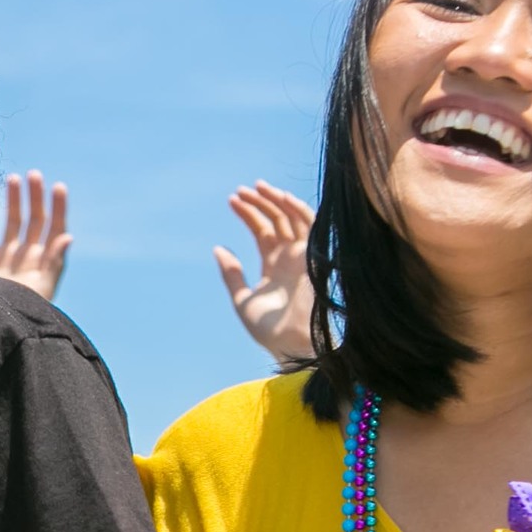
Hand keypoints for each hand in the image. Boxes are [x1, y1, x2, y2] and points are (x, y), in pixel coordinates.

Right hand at [0, 169, 71, 300]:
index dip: (58, 208)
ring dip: (13, 201)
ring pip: (12, 223)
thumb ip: (54, 261)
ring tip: (12, 178)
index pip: (55, 228)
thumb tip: (68, 235)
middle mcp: (27, 258)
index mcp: (44, 263)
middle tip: (33, 175)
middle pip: (34, 221)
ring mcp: (5, 259)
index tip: (58, 187)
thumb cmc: (21, 312)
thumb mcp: (43, 288)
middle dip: (35, 197)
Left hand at [213, 182, 315, 362]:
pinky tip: (280, 197)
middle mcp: (289, 257)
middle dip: (259, 202)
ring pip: (291, 217)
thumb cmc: (268, 329)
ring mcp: (302, 255)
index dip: (249, 213)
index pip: (262, 230)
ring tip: (256, 187)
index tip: (232, 200)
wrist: (291, 343)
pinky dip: (297, 208)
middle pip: (275, 220)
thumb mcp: (242, 299)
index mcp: (274, 266)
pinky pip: (309, 224)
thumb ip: (231, 274)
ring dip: (275, 200)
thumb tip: (218, 248)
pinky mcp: (313, 255)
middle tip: (240, 191)